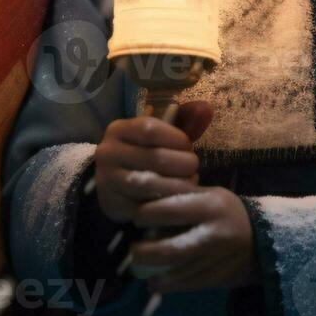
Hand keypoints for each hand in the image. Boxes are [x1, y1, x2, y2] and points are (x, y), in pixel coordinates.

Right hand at [94, 101, 211, 224]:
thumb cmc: (144, 152)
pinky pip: (144, 207)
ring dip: (178, 185)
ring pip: (149, 184)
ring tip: (190, 183)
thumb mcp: (160, 134)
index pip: (150, 129)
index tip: (188, 147)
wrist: (114, 183)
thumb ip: (185, 120)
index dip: (177, 139)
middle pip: (154, 157)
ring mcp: (107, 180)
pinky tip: (177, 200)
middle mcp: (107, 153)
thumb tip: (207, 108)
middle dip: (183, 164)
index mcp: (118, 130)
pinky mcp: (113, 205)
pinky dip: (166, 204)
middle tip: (193, 169)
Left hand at [129, 185, 257, 293]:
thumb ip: (180, 194)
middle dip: (142, 251)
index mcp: (210, 205)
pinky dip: (164, 285)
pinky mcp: (217, 279)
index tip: (136, 217)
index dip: (144, 214)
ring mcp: (216, 259)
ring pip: (174, 272)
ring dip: (150, 271)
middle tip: (133, 248)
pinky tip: (154, 282)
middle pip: (168, 248)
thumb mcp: (209, 195)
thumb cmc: (226, 212)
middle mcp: (214, 233)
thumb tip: (139, 191)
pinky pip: (184, 285)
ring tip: (139, 265)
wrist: (262, 241)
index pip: (168, 208)